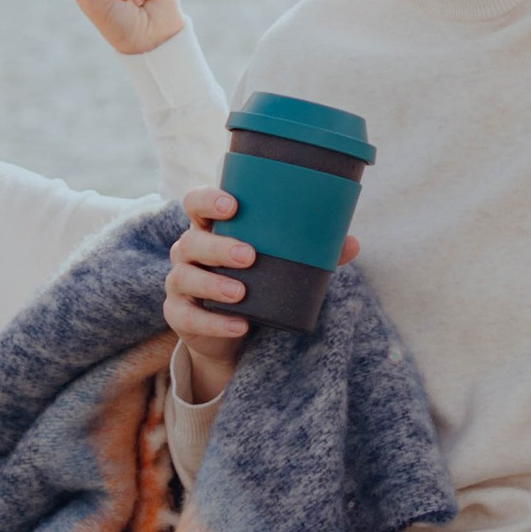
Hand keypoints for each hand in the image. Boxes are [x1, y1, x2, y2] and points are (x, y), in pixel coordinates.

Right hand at [162, 186, 356, 406]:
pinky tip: (238, 325)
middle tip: (250, 255)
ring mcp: (180, 284)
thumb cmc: (255, 281)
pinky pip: (190, 317)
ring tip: (240, 292)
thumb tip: (351, 243)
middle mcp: (188, 251)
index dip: (208, 200)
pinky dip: (214, 323)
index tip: (233, 205)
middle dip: (219, 247)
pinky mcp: (179, 315)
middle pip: (192, 241)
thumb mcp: (277, 264)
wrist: (232, 332)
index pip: (196, 203)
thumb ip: (311, 253)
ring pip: (185, 278)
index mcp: (209, 228)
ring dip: (213, 284)